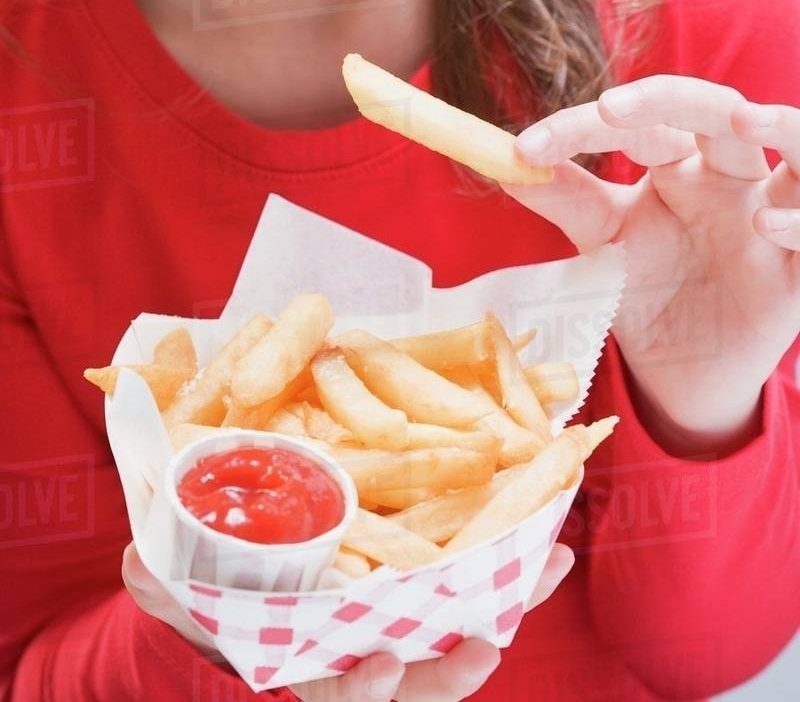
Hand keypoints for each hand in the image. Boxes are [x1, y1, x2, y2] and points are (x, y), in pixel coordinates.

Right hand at [121, 540, 572, 691]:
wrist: (241, 593)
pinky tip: (546, 536)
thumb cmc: (218, 602)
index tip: (384, 664)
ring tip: (549, 565)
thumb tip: (140, 560)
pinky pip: (473, 589)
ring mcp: (397, 628)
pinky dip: (510, 567)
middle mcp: (361, 658)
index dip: (365, 687)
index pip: (340, 693)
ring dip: (507, 604)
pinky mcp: (421, 591)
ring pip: (459, 633)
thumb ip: (167, 586)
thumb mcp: (187, 598)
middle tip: (485, 645)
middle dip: (453, 669)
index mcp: (310, 668)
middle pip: (419, 683)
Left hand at [508, 75, 799, 452]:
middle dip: (672, 98)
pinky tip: (765, 222)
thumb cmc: (646, 291)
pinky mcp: (797, 272)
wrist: (678, 373)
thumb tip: (500, 159)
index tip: (524, 149)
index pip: (641, 122)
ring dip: (781, 126)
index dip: (582, 127)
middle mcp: (729, 178)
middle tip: (613, 108)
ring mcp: (770, 217)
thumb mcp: (602, 241)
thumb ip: (563, 196)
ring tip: (742, 120)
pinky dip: (798, 222)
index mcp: (680, 164)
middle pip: (718, 111)